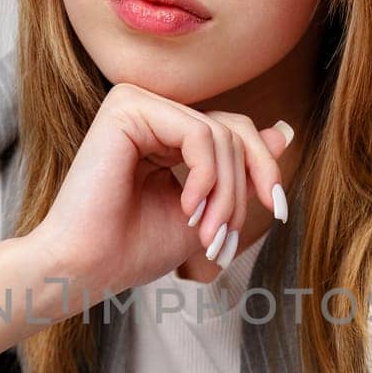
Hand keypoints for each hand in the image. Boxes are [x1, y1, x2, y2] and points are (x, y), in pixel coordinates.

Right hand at [29, 81, 292, 309]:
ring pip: (220, 136)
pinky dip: (206, 176)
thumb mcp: (209, 211)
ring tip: (205, 234)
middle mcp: (152, 112)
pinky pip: (199, 133)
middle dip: (243, 190)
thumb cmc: (134, 249)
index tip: (278, 212)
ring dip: (225, 194)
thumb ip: (241, 171)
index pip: (235, 134)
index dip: (264, 170)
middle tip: (224, 238)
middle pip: (234, 132)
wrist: (85, 268)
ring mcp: (138, 104)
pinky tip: (188, 208)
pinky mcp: (127, 106)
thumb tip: (286, 130)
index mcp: (166, 134)